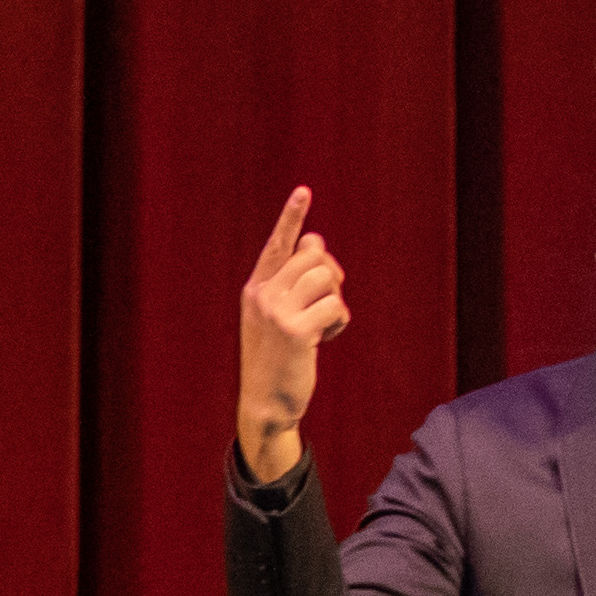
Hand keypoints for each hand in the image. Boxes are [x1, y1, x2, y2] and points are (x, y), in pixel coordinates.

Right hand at [237, 187, 349, 469]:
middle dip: (331, 273)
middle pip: (313, 255)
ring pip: (326, 277)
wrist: (265, 405)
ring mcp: (276, 312)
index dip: (291, 217)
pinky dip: (339, 321)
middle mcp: (263, 294)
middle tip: (328, 301)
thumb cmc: (277, 360)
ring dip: (336, 298)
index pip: (276, 245)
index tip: (304, 191)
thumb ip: (292, 283)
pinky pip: (335, 306)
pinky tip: (327, 338)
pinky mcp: (295, 331)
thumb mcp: (275, 319)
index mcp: (256, 289)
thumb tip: (317, 243)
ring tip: (326, 323)